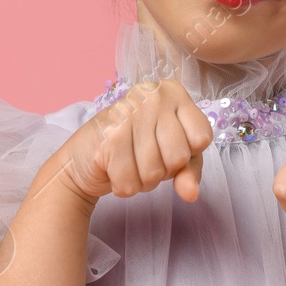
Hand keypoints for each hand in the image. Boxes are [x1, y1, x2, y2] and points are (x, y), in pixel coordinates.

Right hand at [58, 80, 214, 203]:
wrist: (83, 159)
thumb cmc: (133, 152)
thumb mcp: (170, 155)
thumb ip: (189, 170)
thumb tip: (191, 193)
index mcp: (173, 92)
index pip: (202, 137)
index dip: (186, 155)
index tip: (166, 147)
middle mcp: (153, 95)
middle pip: (179, 156)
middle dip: (163, 171)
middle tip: (143, 158)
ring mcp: (130, 113)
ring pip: (155, 172)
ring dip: (142, 182)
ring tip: (128, 164)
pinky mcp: (109, 136)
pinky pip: (131, 182)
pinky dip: (124, 187)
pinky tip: (113, 170)